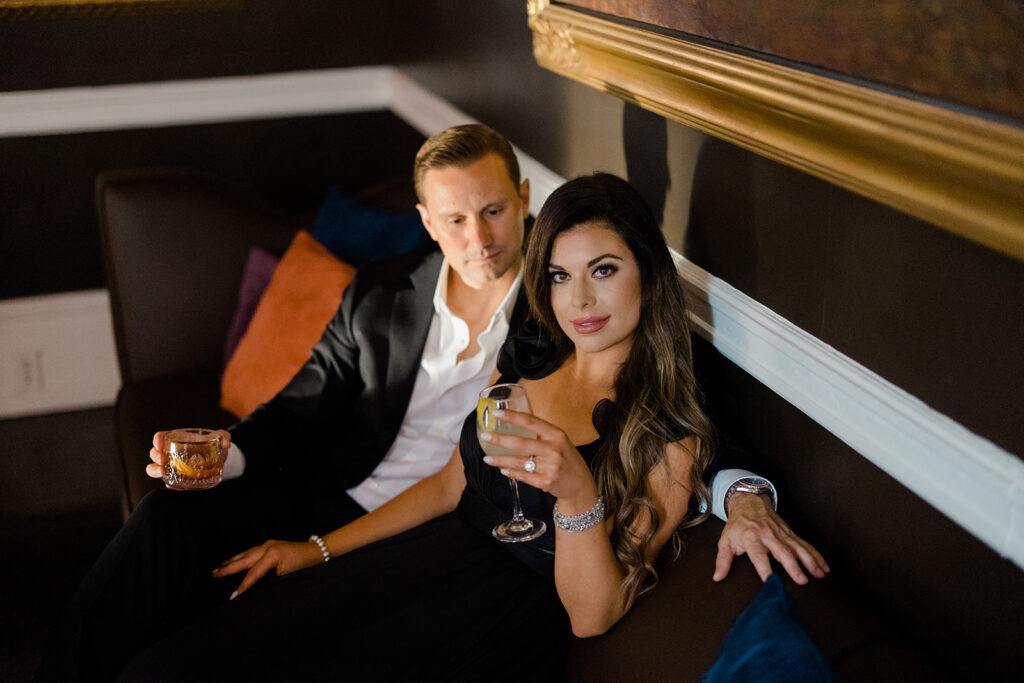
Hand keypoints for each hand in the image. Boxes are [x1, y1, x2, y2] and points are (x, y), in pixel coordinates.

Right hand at [146, 430, 230, 478]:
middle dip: (155, 455)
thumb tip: (226, 444)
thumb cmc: (214, 444)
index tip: (159, 443)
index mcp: (177, 439)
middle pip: (155, 453)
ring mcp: (172, 466)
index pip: (161, 437)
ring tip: (162, 471)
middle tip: (162, 459)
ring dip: (154, 470)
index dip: (157, 439)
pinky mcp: (177, 478)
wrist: (217, 459)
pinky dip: (169, 483)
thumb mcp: (220, 438)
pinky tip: (173, 485)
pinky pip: (169, 481)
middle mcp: (171, 452)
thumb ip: (223, 437)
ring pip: (154, 467)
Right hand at [212, 538, 323, 597]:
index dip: (242, 587)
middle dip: (227, 569)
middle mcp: (267, 547)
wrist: (317, 551)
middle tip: (212, 575)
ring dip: (231, 562)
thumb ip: (271, 582)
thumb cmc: (306, 566)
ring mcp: (268, 544)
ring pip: (245, 554)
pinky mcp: (270, 544)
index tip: (232, 597)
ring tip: (218, 568)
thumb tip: (255, 591)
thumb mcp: (288, 577)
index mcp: (272, 555)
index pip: (253, 574)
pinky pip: (250, 552)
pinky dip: (240, 557)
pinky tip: (233, 561)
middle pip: (243, 560)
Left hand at [480, 408, 597, 509]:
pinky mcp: (546, 481)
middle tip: (485, 436)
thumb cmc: (566, 459)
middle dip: (499, 439)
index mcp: (556, 434)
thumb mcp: (559, 441)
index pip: (531, 421)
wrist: (580, 483)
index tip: (497, 413)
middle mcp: (554, 449)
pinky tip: (503, 469)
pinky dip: (511, 472)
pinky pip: (523, 476)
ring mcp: (550, 466)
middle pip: (521, 442)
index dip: (512, 417)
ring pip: (519, 462)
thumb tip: (513, 424)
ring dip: (500, 460)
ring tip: (487, 458)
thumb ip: (541, 434)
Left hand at [714, 492, 829, 584]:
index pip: (758, 555)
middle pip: (782, 552)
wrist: (749, 502)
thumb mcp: (725, 540)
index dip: (763, 568)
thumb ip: (723, 560)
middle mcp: (768, 536)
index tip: (770, 581)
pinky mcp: (790, 533)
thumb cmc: (737, 525)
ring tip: (819, 574)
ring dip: (810, 561)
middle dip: (793, 566)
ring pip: (798, 548)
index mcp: (751, 538)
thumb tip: (717, 577)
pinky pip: (805, 544)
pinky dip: (816, 555)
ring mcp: (782, 534)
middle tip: (802, 580)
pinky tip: (824, 567)